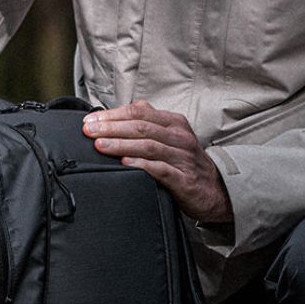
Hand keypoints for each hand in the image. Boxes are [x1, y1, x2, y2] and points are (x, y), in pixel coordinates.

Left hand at [82, 100, 232, 223]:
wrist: (216, 191)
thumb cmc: (185, 164)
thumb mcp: (169, 139)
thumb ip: (145, 128)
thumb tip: (109, 122)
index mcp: (173, 123)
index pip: (139, 112)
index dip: (112, 115)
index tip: (90, 121)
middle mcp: (179, 137)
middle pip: (140, 127)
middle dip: (111, 127)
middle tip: (88, 131)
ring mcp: (182, 157)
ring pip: (148, 146)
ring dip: (121, 144)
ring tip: (100, 145)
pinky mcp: (184, 179)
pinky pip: (160, 169)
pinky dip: (141, 164)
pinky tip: (125, 162)